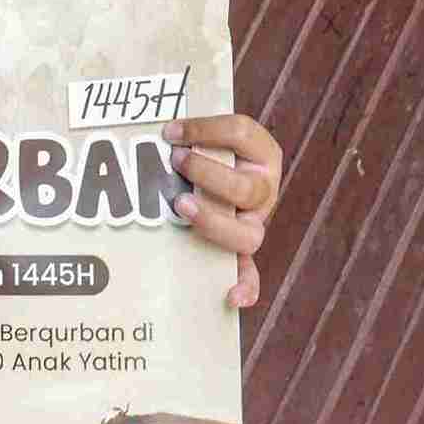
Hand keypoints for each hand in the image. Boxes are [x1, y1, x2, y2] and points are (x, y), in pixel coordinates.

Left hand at [162, 114, 282, 309]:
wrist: (217, 177)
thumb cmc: (205, 151)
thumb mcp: (207, 136)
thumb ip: (191, 131)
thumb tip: (160, 127)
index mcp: (261, 153)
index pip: (242, 132)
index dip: (205, 129)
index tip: (169, 132)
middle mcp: (263, 189)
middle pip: (247, 188)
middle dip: (209, 174)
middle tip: (175, 161)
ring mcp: (254, 223)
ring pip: (248, 235)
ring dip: (214, 222)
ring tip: (181, 206)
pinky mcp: (240, 253)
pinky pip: (250, 276)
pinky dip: (244, 287)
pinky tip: (230, 296)